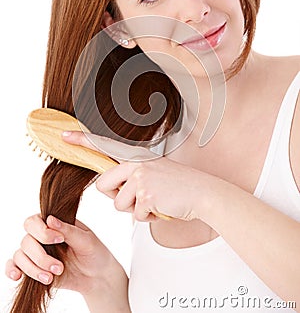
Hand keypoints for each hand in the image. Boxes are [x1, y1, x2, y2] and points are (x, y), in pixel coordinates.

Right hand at [5, 214, 124, 296]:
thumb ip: (68, 230)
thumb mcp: (86, 240)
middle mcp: (41, 236)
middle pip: (26, 241)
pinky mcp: (33, 268)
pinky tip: (18, 276)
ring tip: (51, 277)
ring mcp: (36, 253)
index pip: (34, 221)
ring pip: (20, 256)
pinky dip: (12, 270)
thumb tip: (50, 219)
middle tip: (59, 267)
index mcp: (54, 224)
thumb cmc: (93, 252)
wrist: (96, 276)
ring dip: (33, 268)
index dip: (42, 231)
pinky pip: (15, 266)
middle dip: (40, 256)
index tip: (59, 240)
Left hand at [63, 132, 207, 221]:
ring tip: (155, 201)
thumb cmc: (176, 186)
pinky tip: (162, 207)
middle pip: (103, 185)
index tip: (63, 134)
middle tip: (138, 196)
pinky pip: (134, 215)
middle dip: (116, 197)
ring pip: (118, 204)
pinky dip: (147, 217)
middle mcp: (136, 163)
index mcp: (136, 156)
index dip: (82, 139)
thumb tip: (109, 187)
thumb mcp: (152, 173)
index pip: (104, 145)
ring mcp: (141, 177)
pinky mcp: (146, 194)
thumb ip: (130, 176)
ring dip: (135, 210)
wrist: (202, 192)